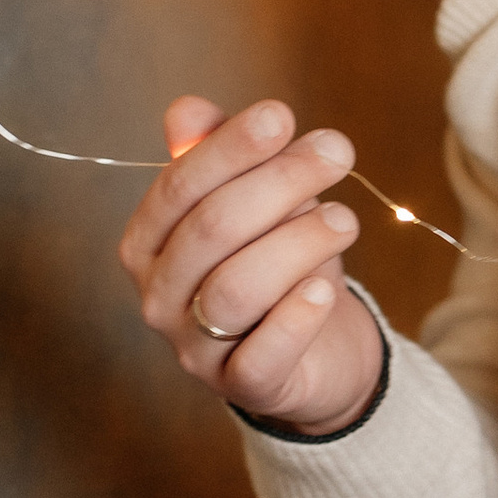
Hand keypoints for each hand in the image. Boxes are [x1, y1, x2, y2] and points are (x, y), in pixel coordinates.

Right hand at [119, 94, 383, 431]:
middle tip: (337, 152)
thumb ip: (220, 157)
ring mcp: (194, 349)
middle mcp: (159, 297)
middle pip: (211, 230)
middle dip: (278, 182)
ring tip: (348, 220)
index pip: (179, 187)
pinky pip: (261, 356)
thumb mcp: (255, 204)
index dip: (230, 148)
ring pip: (236, 290)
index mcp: (149, 243)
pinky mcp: (243, 388)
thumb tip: (187, 109)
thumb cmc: (276, 262)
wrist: (312, 354)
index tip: (282, 114)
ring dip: (298, 244)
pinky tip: (324, 288)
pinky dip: (295, 318)